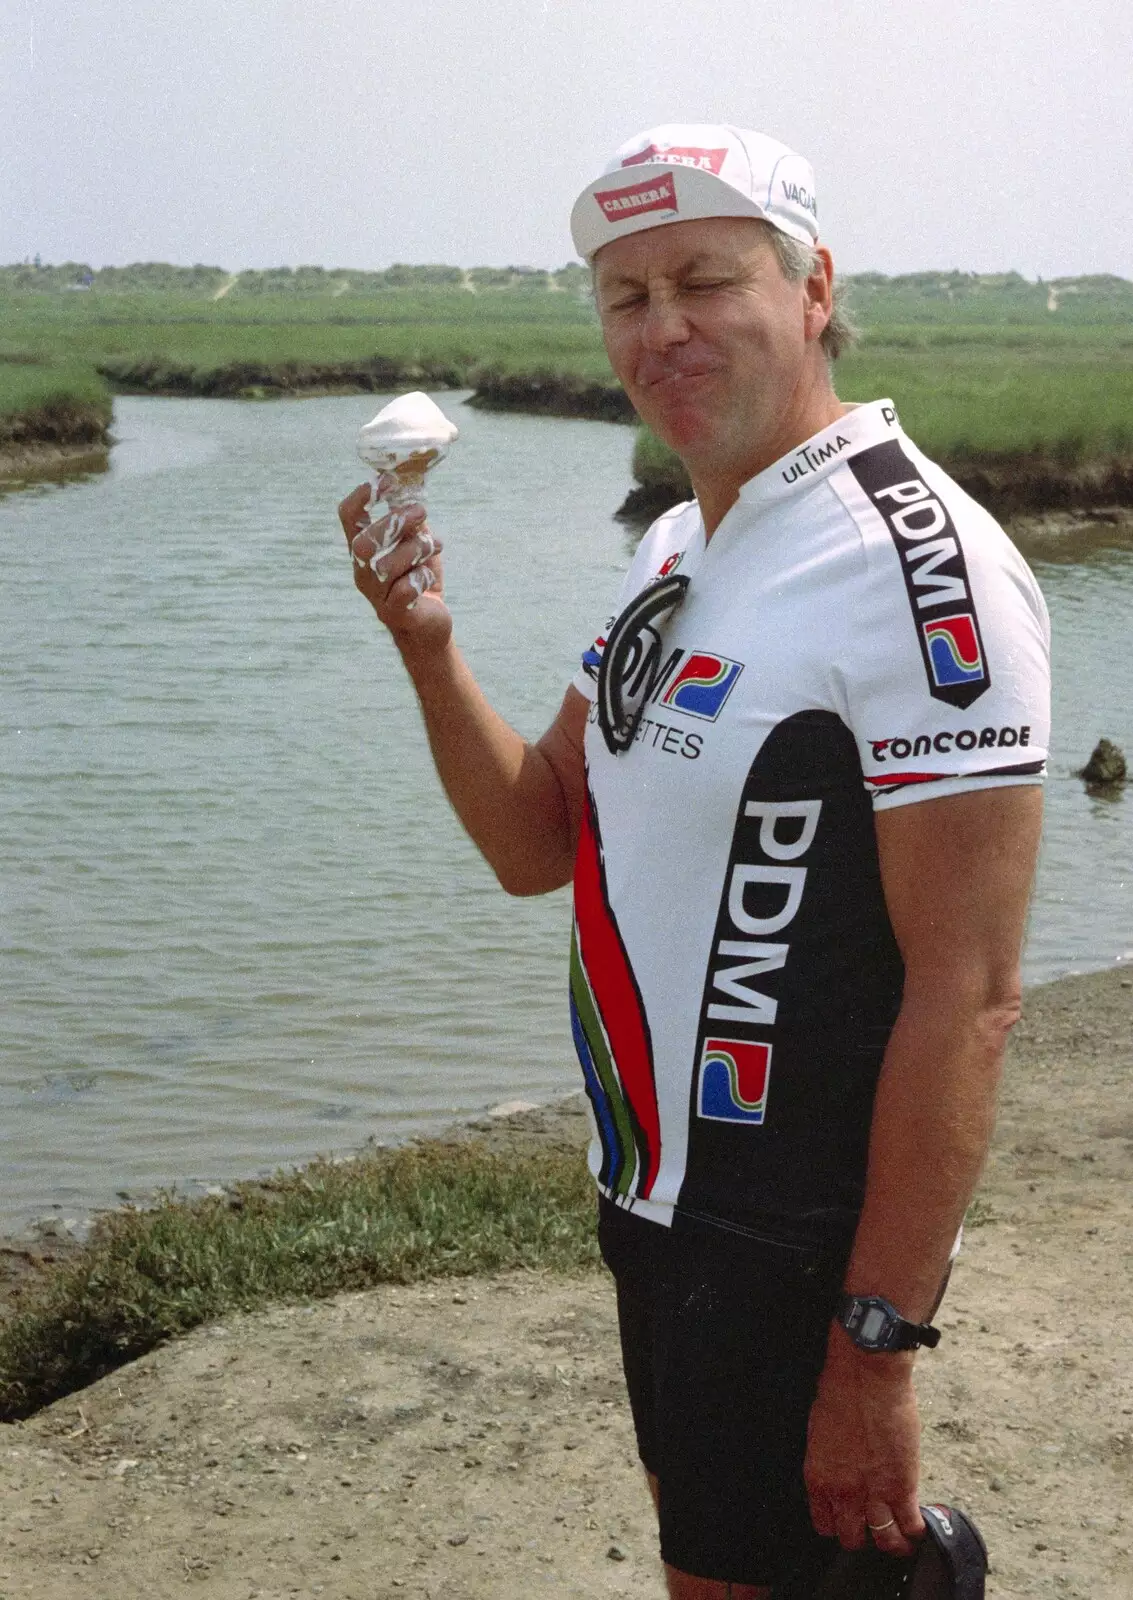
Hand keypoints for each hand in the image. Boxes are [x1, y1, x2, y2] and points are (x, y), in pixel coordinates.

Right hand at [338, 481, 451, 656]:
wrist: (430, 624)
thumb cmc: (419, 578)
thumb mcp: (416, 542)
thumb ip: (411, 519)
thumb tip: (414, 484)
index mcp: (363, 549)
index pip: (348, 517)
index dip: (363, 495)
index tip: (388, 479)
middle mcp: (362, 571)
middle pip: (363, 543)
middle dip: (394, 523)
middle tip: (422, 511)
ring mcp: (376, 595)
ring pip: (386, 566)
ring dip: (415, 549)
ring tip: (434, 545)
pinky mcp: (395, 613)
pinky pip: (405, 590)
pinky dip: (421, 577)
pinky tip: (428, 577)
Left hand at [804, 1328, 923, 1557]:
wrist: (866, 1375)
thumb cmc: (840, 1390)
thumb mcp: (820, 1431)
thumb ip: (829, 1459)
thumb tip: (840, 1469)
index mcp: (818, 1478)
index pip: (823, 1523)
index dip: (837, 1523)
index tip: (846, 1518)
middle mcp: (843, 1493)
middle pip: (851, 1539)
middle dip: (863, 1535)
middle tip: (873, 1526)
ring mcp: (874, 1493)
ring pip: (884, 1541)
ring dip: (892, 1542)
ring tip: (900, 1537)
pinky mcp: (903, 1487)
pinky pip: (911, 1525)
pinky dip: (916, 1531)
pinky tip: (918, 1526)